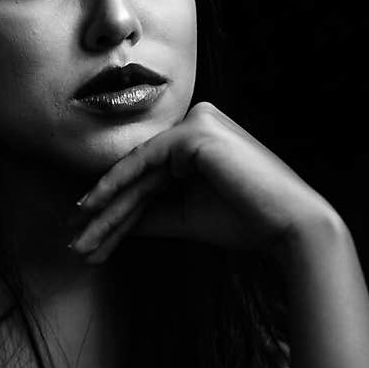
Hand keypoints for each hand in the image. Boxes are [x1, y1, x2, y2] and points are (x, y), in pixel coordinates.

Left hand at [69, 102, 335, 264]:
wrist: (290, 225)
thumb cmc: (247, 221)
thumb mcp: (186, 216)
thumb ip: (149, 214)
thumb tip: (109, 223)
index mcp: (201, 137)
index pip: (149, 176)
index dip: (118, 211)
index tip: (92, 241)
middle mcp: (198, 120)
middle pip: (140, 175)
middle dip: (106, 215)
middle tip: (78, 247)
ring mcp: (197, 122)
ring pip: (138, 172)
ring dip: (106, 210)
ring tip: (81, 242)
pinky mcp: (195, 132)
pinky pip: (144, 163)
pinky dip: (117, 187)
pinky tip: (92, 209)